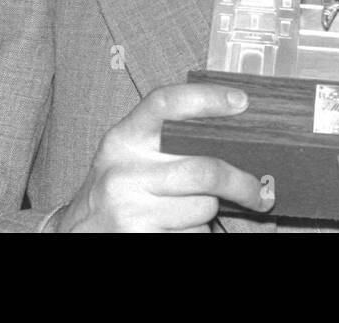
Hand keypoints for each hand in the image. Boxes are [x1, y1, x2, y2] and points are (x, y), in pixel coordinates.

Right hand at [55, 84, 272, 231]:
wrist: (78, 232)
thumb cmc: (118, 188)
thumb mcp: (129, 155)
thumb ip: (167, 140)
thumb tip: (234, 130)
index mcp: (123, 140)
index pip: (165, 104)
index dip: (206, 98)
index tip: (242, 101)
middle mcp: (124, 172)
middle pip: (203, 169)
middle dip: (240, 183)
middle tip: (259, 191)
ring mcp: (129, 209)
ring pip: (203, 207)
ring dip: (209, 212)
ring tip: (190, 211)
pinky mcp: (139, 238)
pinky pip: (193, 235)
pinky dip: (196, 233)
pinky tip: (177, 228)